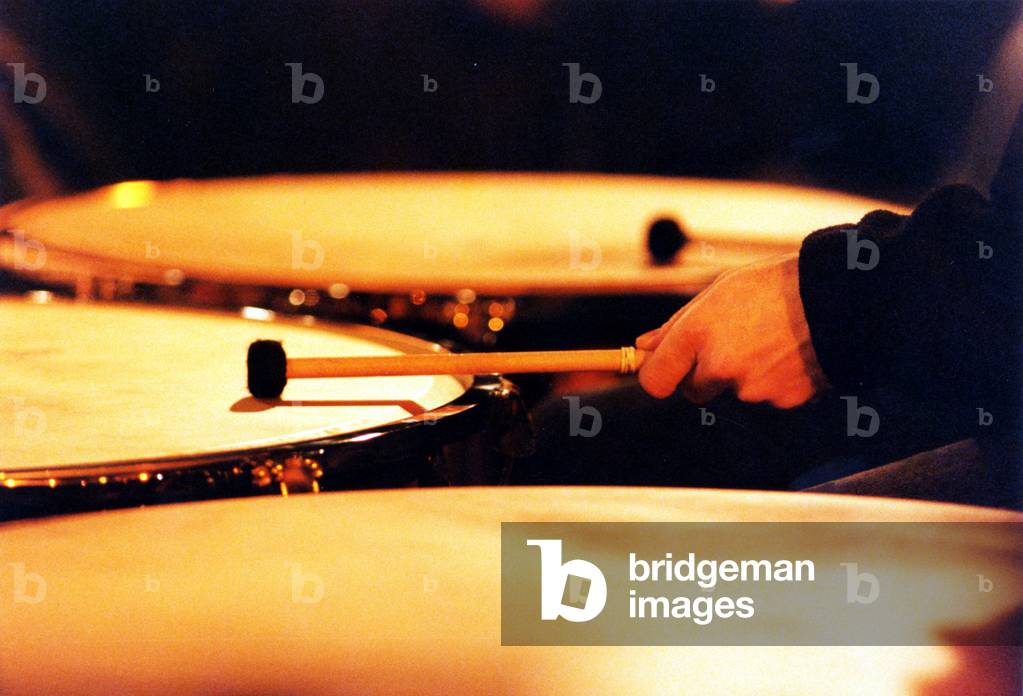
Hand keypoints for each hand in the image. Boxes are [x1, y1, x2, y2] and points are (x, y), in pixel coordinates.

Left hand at [636, 253, 825, 408]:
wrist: (839, 297)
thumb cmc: (774, 287)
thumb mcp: (719, 291)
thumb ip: (677, 324)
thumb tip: (644, 345)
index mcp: (698, 334)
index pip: (655, 380)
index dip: (659, 376)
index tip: (665, 368)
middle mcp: (720, 366)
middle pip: (694, 391)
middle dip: (704, 374)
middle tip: (732, 343)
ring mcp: (752, 388)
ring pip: (734, 392)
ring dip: (744, 374)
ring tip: (770, 339)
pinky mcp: (782, 402)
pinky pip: (766, 397)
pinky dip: (774, 381)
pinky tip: (790, 352)